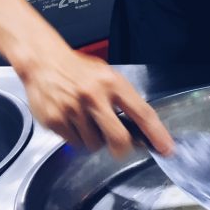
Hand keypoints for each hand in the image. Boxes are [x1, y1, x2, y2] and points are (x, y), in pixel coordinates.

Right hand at [19, 48, 173, 158]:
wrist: (44, 61)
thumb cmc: (79, 70)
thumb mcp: (107, 76)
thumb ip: (123, 99)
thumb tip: (140, 129)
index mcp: (113, 83)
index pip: (142, 113)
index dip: (157, 134)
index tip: (166, 148)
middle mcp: (94, 96)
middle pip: (118, 138)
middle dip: (123, 149)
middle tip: (121, 148)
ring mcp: (73, 109)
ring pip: (94, 144)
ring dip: (95, 140)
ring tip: (88, 122)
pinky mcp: (55, 120)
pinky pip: (74, 143)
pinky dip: (77, 138)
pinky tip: (73, 121)